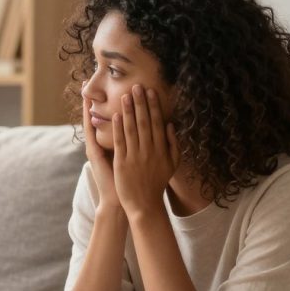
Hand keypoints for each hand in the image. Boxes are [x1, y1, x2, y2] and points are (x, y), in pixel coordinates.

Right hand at [81, 82, 120, 211]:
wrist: (119, 199)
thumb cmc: (127, 181)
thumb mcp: (130, 158)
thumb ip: (133, 142)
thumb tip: (143, 126)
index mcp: (108, 143)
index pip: (107, 118)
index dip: (105, 103)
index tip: (105, 88)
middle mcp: (98, 144)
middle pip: (95, 116)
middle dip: (92, 100)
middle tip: (88, 82)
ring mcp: (94, 149)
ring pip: (91, 123)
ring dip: (89, 107)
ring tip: (86, 91)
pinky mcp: (94, 156)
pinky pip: (91, 136)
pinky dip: (90, 124)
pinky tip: (91, 112)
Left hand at [112, 85, 179, 218]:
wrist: (144, 204)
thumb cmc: (157, 183)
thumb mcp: (172, 164)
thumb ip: (173, 145)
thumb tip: (171, 125)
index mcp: (161, 149)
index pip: (157, 123)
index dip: (154, 106)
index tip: (151, 92)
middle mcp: (149, 151)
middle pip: (144, 122)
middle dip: (141, 103)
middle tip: (137, 86)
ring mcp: (135, 156)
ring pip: (132, 129)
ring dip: (128, 111)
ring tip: (126, 95)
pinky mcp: (122, 163)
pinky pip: (120, 142)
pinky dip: (118, 128)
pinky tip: (116, 115)